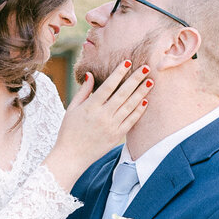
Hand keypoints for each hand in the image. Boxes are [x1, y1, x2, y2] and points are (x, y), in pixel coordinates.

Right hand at [45, 62, 150, 193]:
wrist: (71, 157)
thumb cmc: (69, 131)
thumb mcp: (72, 109)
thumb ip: (83, 91)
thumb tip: (90, 74)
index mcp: (90, 107)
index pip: (108, 85)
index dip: (119, 73)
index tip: (128, 62)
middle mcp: (102, 115)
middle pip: (123, 93)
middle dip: (135, 79)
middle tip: (146, 67)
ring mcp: (111, 126)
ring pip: (130, 106)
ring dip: (141, 93)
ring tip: (150, 82)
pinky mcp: (116, 136)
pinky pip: (131, 121)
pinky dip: (138, 111)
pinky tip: (145, 101)